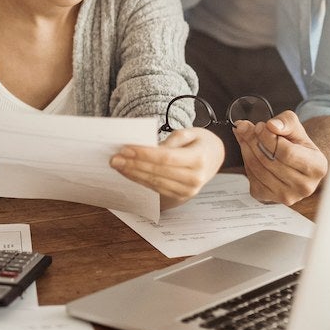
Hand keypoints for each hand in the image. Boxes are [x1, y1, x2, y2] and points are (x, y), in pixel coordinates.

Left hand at [109, 127, 223, 208]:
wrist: (214, 157)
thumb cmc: (200, 142)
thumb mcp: (190, 132)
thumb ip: (171, 140)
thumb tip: (149, 149)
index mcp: (198, 159)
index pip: (166, 158)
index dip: (144, 154)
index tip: (125, 148)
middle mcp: (195, 178)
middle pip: (157, 172)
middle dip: (133, 165)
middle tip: (114, 158)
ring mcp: (188, 191)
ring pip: (155, 183)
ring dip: (133, 174)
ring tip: (118, 165)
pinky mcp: (181, 196)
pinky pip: (157, 189)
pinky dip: (141, 181)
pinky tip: (129, 173)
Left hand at [232, 111, 326, 204]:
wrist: (295, 163)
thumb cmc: (297, 145)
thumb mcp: (296, 128)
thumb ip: (286, 122)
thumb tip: (272, 126)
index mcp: (317, 167)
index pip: (286, 152)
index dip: (268, 137)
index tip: (260, 126)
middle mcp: (304, 186)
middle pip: (270, 161)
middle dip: (253, 141)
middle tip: (247, 128)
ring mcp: (287, 195)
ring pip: (258, 170)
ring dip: (246, 150)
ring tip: (245, 137)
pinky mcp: (269, 198)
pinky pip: (252, 178)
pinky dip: (246, 162)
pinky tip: (249, 152)